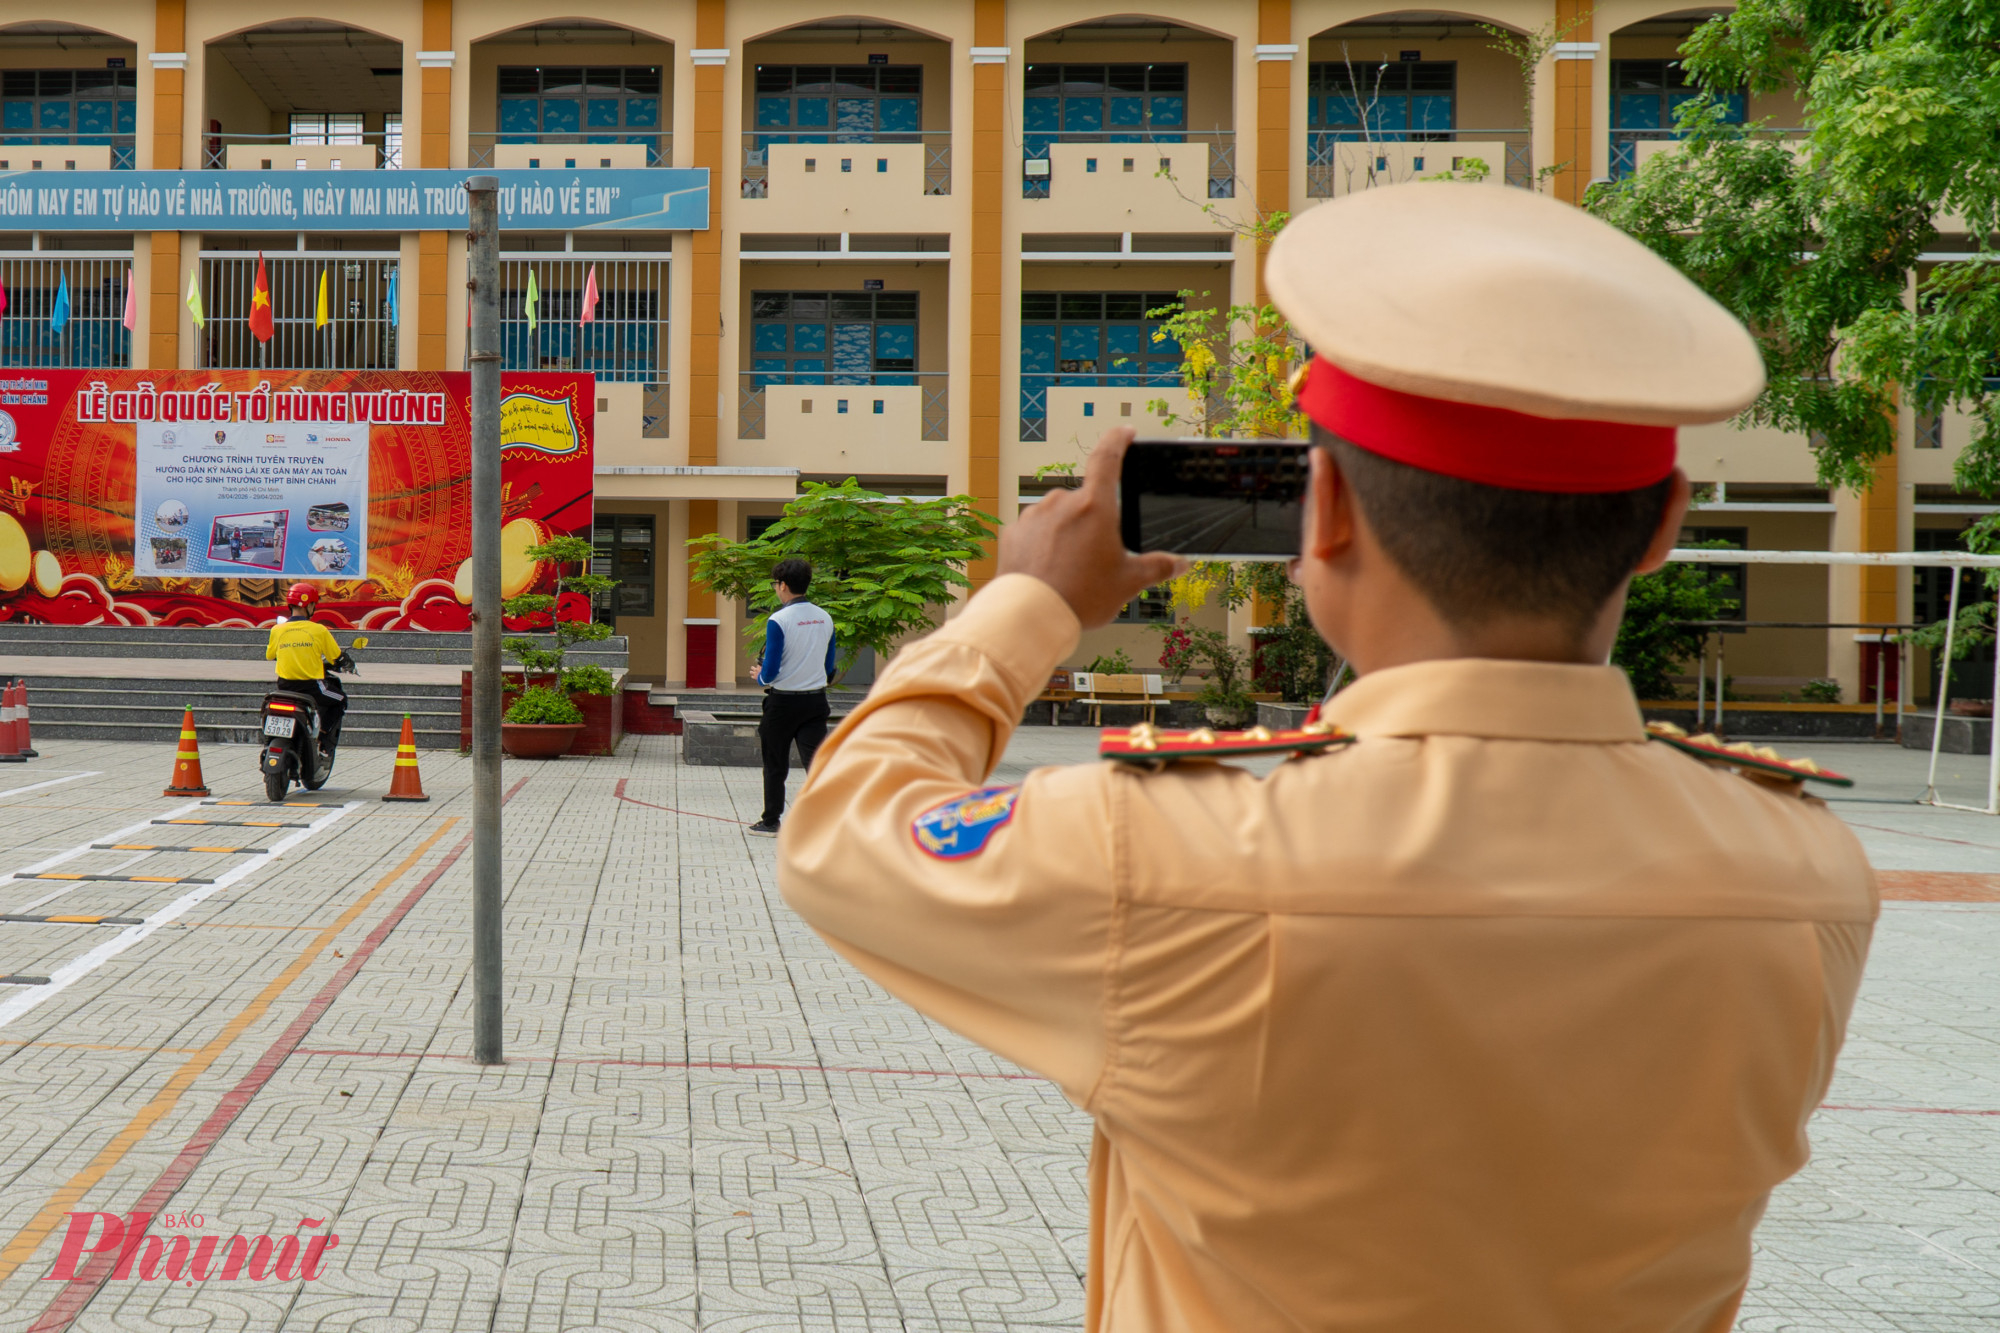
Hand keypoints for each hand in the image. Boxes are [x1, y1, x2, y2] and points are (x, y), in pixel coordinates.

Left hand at [998, 427, 1185, 628]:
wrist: (1030, 616)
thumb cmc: (1078, 596)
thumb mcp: (1127, 582)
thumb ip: (1156, 567)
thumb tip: (1178, 563)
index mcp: (1094, 506)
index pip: (1108, 458)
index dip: (1118, 440)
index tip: (1125, 433)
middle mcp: (1061, 503)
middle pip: (1084, 501)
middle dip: (1092, 522)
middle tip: (1096, 556)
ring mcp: (1034, 516)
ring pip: (1058, 516)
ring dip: (1066, 533)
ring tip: (1070, 569)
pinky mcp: (1014, 533)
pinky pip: (1035, 531)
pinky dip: (1044, 544)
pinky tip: (1049, 570)